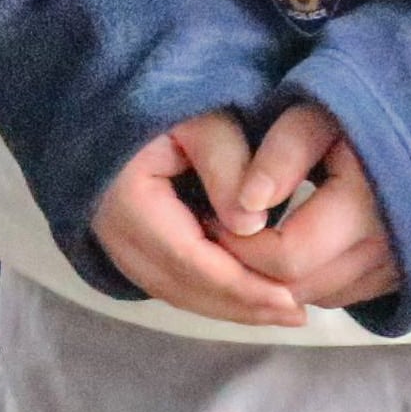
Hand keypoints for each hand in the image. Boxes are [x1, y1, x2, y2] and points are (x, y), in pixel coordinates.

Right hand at [92, 112, 304, 325]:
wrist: (113, 97)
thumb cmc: (165, 96)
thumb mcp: (201, 118)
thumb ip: (227, 165)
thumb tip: (253, 226)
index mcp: (127, 202)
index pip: (191, 260)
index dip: (241, 286)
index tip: (290, 298)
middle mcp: (115, 233)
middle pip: (183, 287)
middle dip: (241, 306)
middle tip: (297, 314)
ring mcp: (116, 243)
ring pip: (177, 290)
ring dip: (229, 306)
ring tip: (282, 310)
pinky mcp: (129, 244)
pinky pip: (172, 280)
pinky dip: (212, 292)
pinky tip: (250, 294)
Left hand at [213, 104, 403, 309]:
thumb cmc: (364, 109)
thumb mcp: (320, 113)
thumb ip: (285, 151)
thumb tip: (248, 204)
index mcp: (367, 208)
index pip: (286, 258)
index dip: (240, 246)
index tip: (213, 216)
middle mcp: (388, 250)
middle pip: (297, 288)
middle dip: (249, 267)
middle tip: (220, 229)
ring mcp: (397, 269)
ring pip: (316, 297)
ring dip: (275, 278)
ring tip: (250, 235)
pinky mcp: (398, 276)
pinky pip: (338, 294)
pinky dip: (306, 279)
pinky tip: (289, 245)